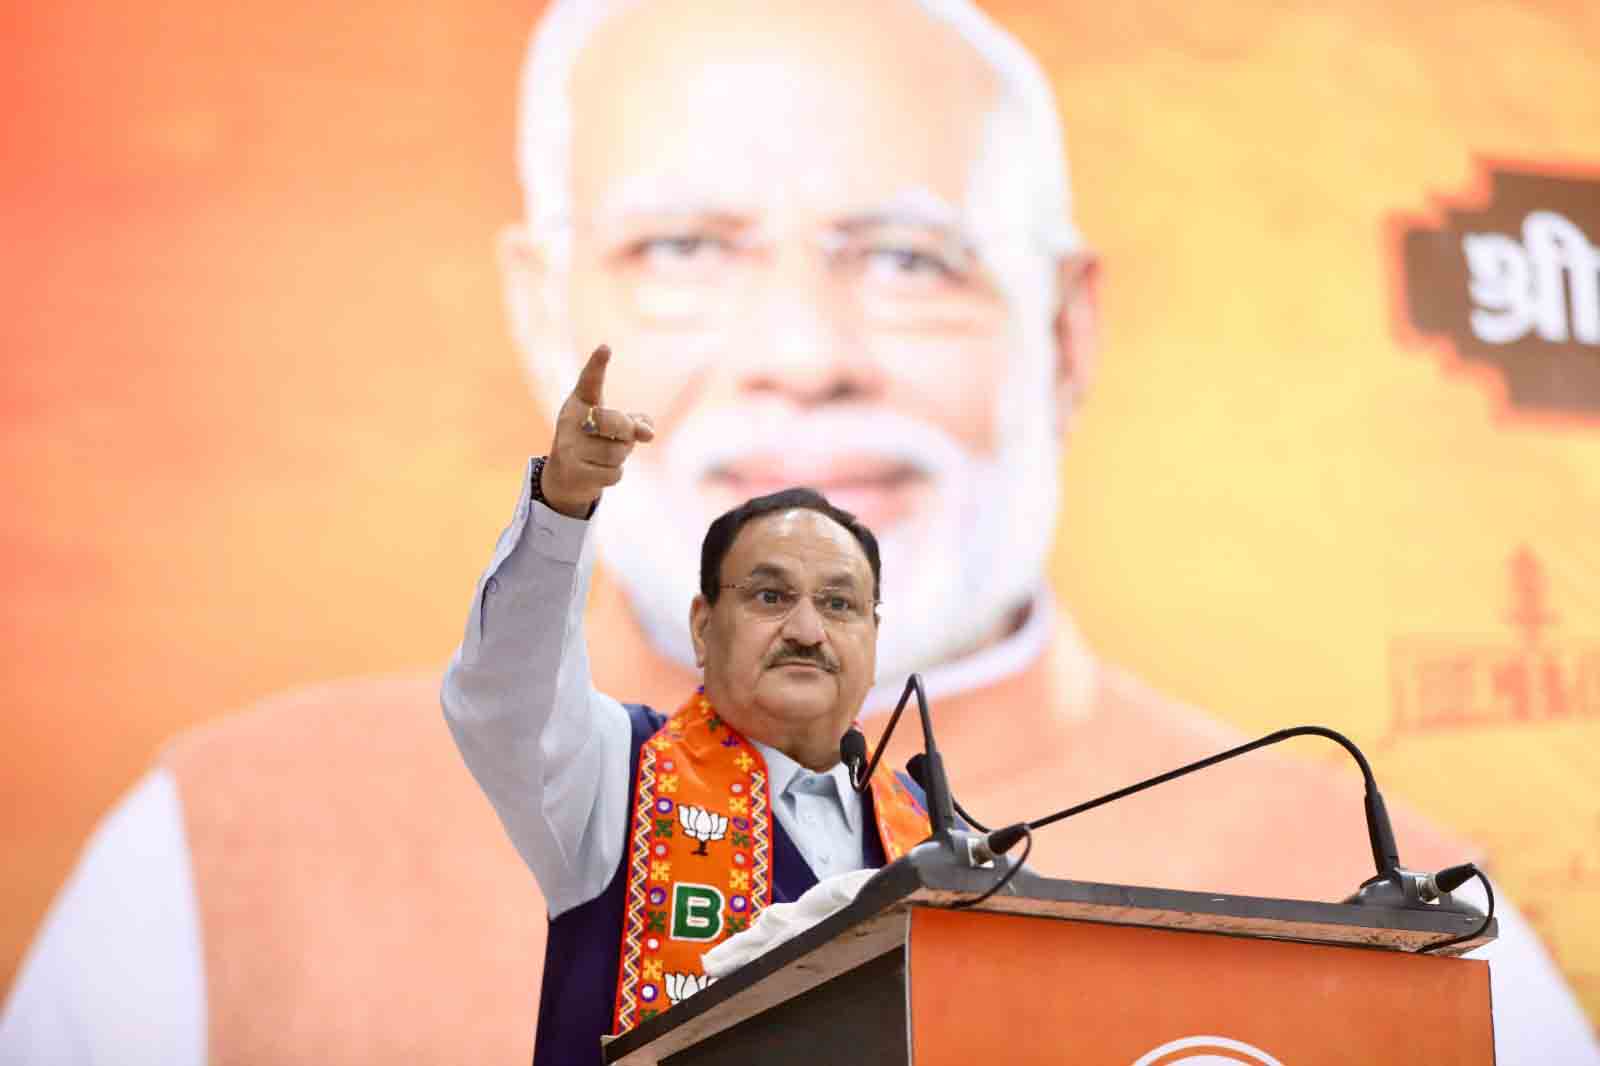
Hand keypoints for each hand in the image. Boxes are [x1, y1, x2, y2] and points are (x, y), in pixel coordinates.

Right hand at [541, 345, 655, 517]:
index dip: (597, 365)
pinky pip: (614, 473)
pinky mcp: (572, 471)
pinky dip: (614, 474)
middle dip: (626, 433)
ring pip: (617, 453)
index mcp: (581, 402)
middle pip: (615, 422)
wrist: (568, 477)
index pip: (590, 381)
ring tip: (605, 456)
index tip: (606, 348)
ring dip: (620, 457)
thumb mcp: (616, 428)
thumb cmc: (597, 442)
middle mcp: (570, 420)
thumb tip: (648, 433)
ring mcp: (568, 446)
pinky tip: (598, 471)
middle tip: (620, 437)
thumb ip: (636, 423)